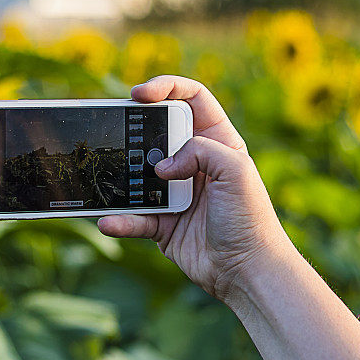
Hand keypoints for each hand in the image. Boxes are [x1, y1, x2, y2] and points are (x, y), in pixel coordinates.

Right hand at [97, 76, 294, 301]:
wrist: (247, 271)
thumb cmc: (250, 219)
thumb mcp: (236, 171)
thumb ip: (200, 151)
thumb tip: (162, 166)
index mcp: (218, 142)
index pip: (192, 99)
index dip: (166, 87)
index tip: (139, 94)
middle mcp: (195, 163)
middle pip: (157, 133)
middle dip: (136, 130)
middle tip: (118, 133)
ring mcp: (176, 193)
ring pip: (139, 175)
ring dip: (123, 176)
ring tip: (108, 178)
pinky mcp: (163, 223)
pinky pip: (134, 217)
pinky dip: (120, 219)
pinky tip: (109, 221)